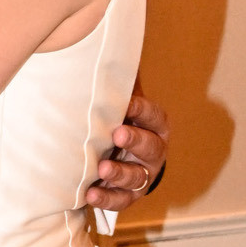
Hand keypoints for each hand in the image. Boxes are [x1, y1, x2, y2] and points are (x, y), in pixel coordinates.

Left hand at [83, 90, 168, 208]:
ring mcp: (143, 175)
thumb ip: (117, 83)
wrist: (123, 158)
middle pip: (150, 145)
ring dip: (119, 173)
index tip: (128, 103)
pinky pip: (120, 200)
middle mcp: (154, 151)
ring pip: (137, 176)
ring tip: (102, 169)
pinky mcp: (129, 196)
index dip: (143, 110)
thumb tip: (107, 47)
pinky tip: (90, 195)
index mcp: (155, 125)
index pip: (153, 116)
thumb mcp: (121, 103)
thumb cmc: (118, 121)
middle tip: (118, 134)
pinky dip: (106, 198)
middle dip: (134, 140)